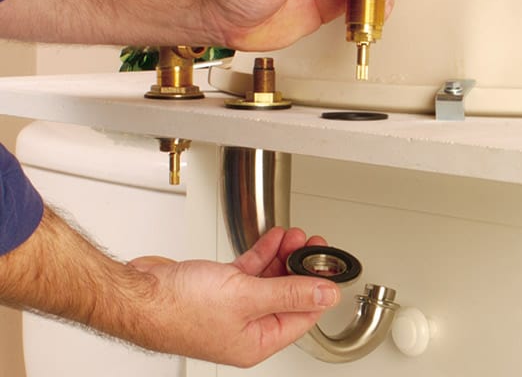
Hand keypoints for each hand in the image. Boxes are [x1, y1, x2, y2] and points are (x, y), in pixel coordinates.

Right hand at [129, 227, 338, 366]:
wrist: (136, 295)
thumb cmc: (177, 309)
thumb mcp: (246, 297)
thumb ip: (290, 293)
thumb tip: (327, 294)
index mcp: (257, 341)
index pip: (303, 316)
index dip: (319, 288)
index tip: (330, 265)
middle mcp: (246, 327)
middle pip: (288, 295)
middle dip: (302, 267)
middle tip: (314, 245)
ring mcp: (231, 307)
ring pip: (269, 280)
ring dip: (284, 256)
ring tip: (296, 236)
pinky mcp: (217, 288)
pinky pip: (250, 270)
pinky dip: (263, 253)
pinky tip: (274, 238)